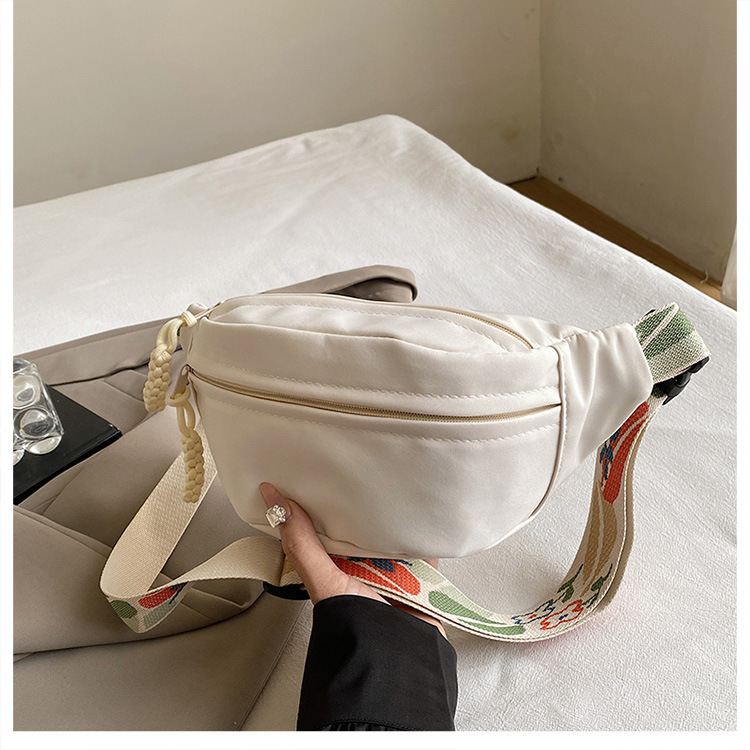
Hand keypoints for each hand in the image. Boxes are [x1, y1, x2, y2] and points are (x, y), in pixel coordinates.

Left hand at [259, 482, 446, 636]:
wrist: (398, 662)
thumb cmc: (356, 630)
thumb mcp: (324, 579)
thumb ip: (301, 543)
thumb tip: (273, 501)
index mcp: (335, 570)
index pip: (328, 530)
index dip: (325, 505)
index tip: (322, 476)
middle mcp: (362, 571)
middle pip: (364, 532)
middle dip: (365, 509)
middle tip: (363, 475)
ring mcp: (392, 576)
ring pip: (393, 538)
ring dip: (395, 521)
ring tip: (395, 490)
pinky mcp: (420, 579)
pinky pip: (424, 551)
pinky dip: (425, 536)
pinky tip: (425, 519)